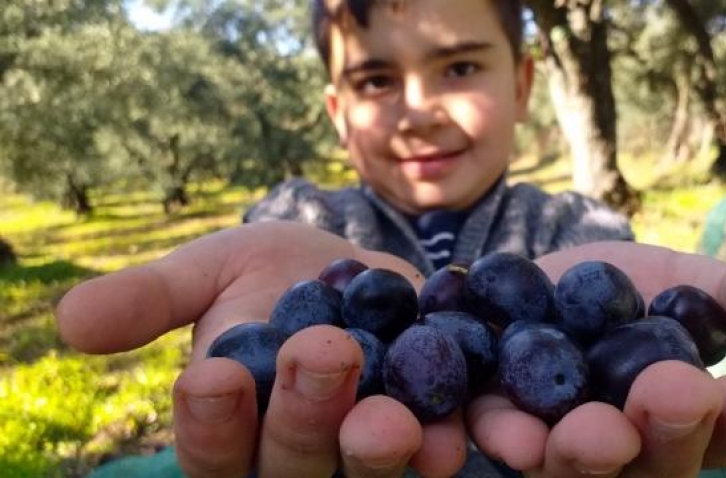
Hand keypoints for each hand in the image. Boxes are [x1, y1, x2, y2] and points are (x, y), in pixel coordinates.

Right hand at [56, 221, 467, 477]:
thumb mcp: (211, 273)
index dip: (212, 423)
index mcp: (235, 429)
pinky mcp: (428, 430)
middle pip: (292, 465)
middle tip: (321, 354)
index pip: (213, 449)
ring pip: (363, 469)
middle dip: (303, 416)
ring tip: (389, 416)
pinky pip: (437, 446)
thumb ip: (153, 299)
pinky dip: (447, 439)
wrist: (353, 266)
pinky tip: (458, 429)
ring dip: (375, 446)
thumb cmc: (267, 272)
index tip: (213, 375)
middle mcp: (297, 457)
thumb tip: (70, 319)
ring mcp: (362, 452)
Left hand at [467, 241, 725, 476]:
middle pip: (654, 464)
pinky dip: (510, 439)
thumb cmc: (621, 289)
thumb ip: (725, 294)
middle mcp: (625, 446)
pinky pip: (503, 441)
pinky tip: (514, 434)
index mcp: (678, 417)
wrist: (535, 275)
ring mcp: (559, 444)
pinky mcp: (498, 422)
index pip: (722, 434)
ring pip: (577, 468)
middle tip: (675, 391)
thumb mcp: (678, 279)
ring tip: (597, 429)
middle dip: (668, 431)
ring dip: (589, 452)